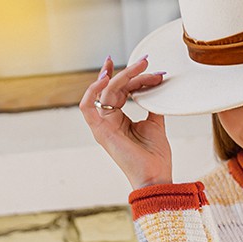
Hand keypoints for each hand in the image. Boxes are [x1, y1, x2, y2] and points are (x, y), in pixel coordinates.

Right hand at [80, 55, 172, 189]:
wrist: (156, 177)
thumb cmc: (155, 158)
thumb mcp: (155, 125)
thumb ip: (152, 107)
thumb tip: (155, 89)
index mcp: (119, 119)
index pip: (121, 90)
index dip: (133, 77)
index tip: (150, 68)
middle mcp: (108, 121)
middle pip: (114, 88)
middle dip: (130, 73)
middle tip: (146, 63)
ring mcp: (102, 126)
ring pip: (104, 92)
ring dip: (120, 76)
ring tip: (138, 67)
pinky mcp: (100, 131)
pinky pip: (87, 107)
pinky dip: (93, 91)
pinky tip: (107, 78)